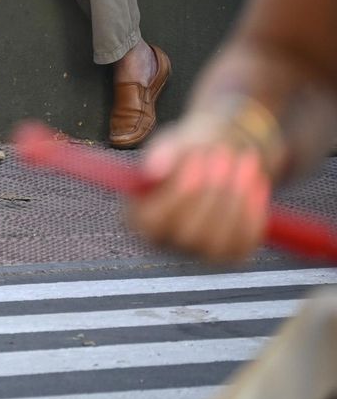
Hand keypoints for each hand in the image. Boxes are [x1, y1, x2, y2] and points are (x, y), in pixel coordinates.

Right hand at [127, 110, 272, 263]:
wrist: (224, 159)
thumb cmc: (191, 152)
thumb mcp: (175, 144)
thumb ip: (163, 154)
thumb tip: (153, 171)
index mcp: (141, 218)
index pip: (153, 221)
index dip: (176, 195)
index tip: (196, 161)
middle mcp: (168, 242)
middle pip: (190, 233)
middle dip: (211, 192)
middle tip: (224, 154)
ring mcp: (202, 252)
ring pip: (220, 240)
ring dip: (236, 199)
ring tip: (244, 161)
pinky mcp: (233, 254)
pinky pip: (246, 241)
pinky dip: (254, 210)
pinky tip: (257, 182)